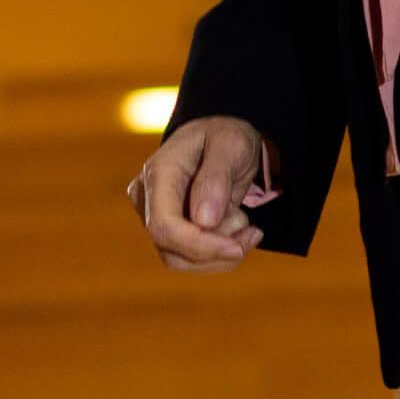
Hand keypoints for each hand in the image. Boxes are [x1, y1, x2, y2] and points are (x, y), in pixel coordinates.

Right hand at [130, 112, 276, 269]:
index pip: (164, 225)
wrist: (219, 141)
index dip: (199, 245)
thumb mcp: (231, 144)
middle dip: (216, 251)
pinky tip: (239, 232)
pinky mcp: (166, 230)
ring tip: (245, 224)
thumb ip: (217, 178)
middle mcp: (146, 198)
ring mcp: (152, 216)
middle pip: (171, 249)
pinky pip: (189, 258)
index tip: (237, 248)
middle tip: (253, 232)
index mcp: (159, 173)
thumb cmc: (225, 138)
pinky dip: (218, 253)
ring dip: (220, 253)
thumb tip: (203, 221)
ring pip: (180, 260)